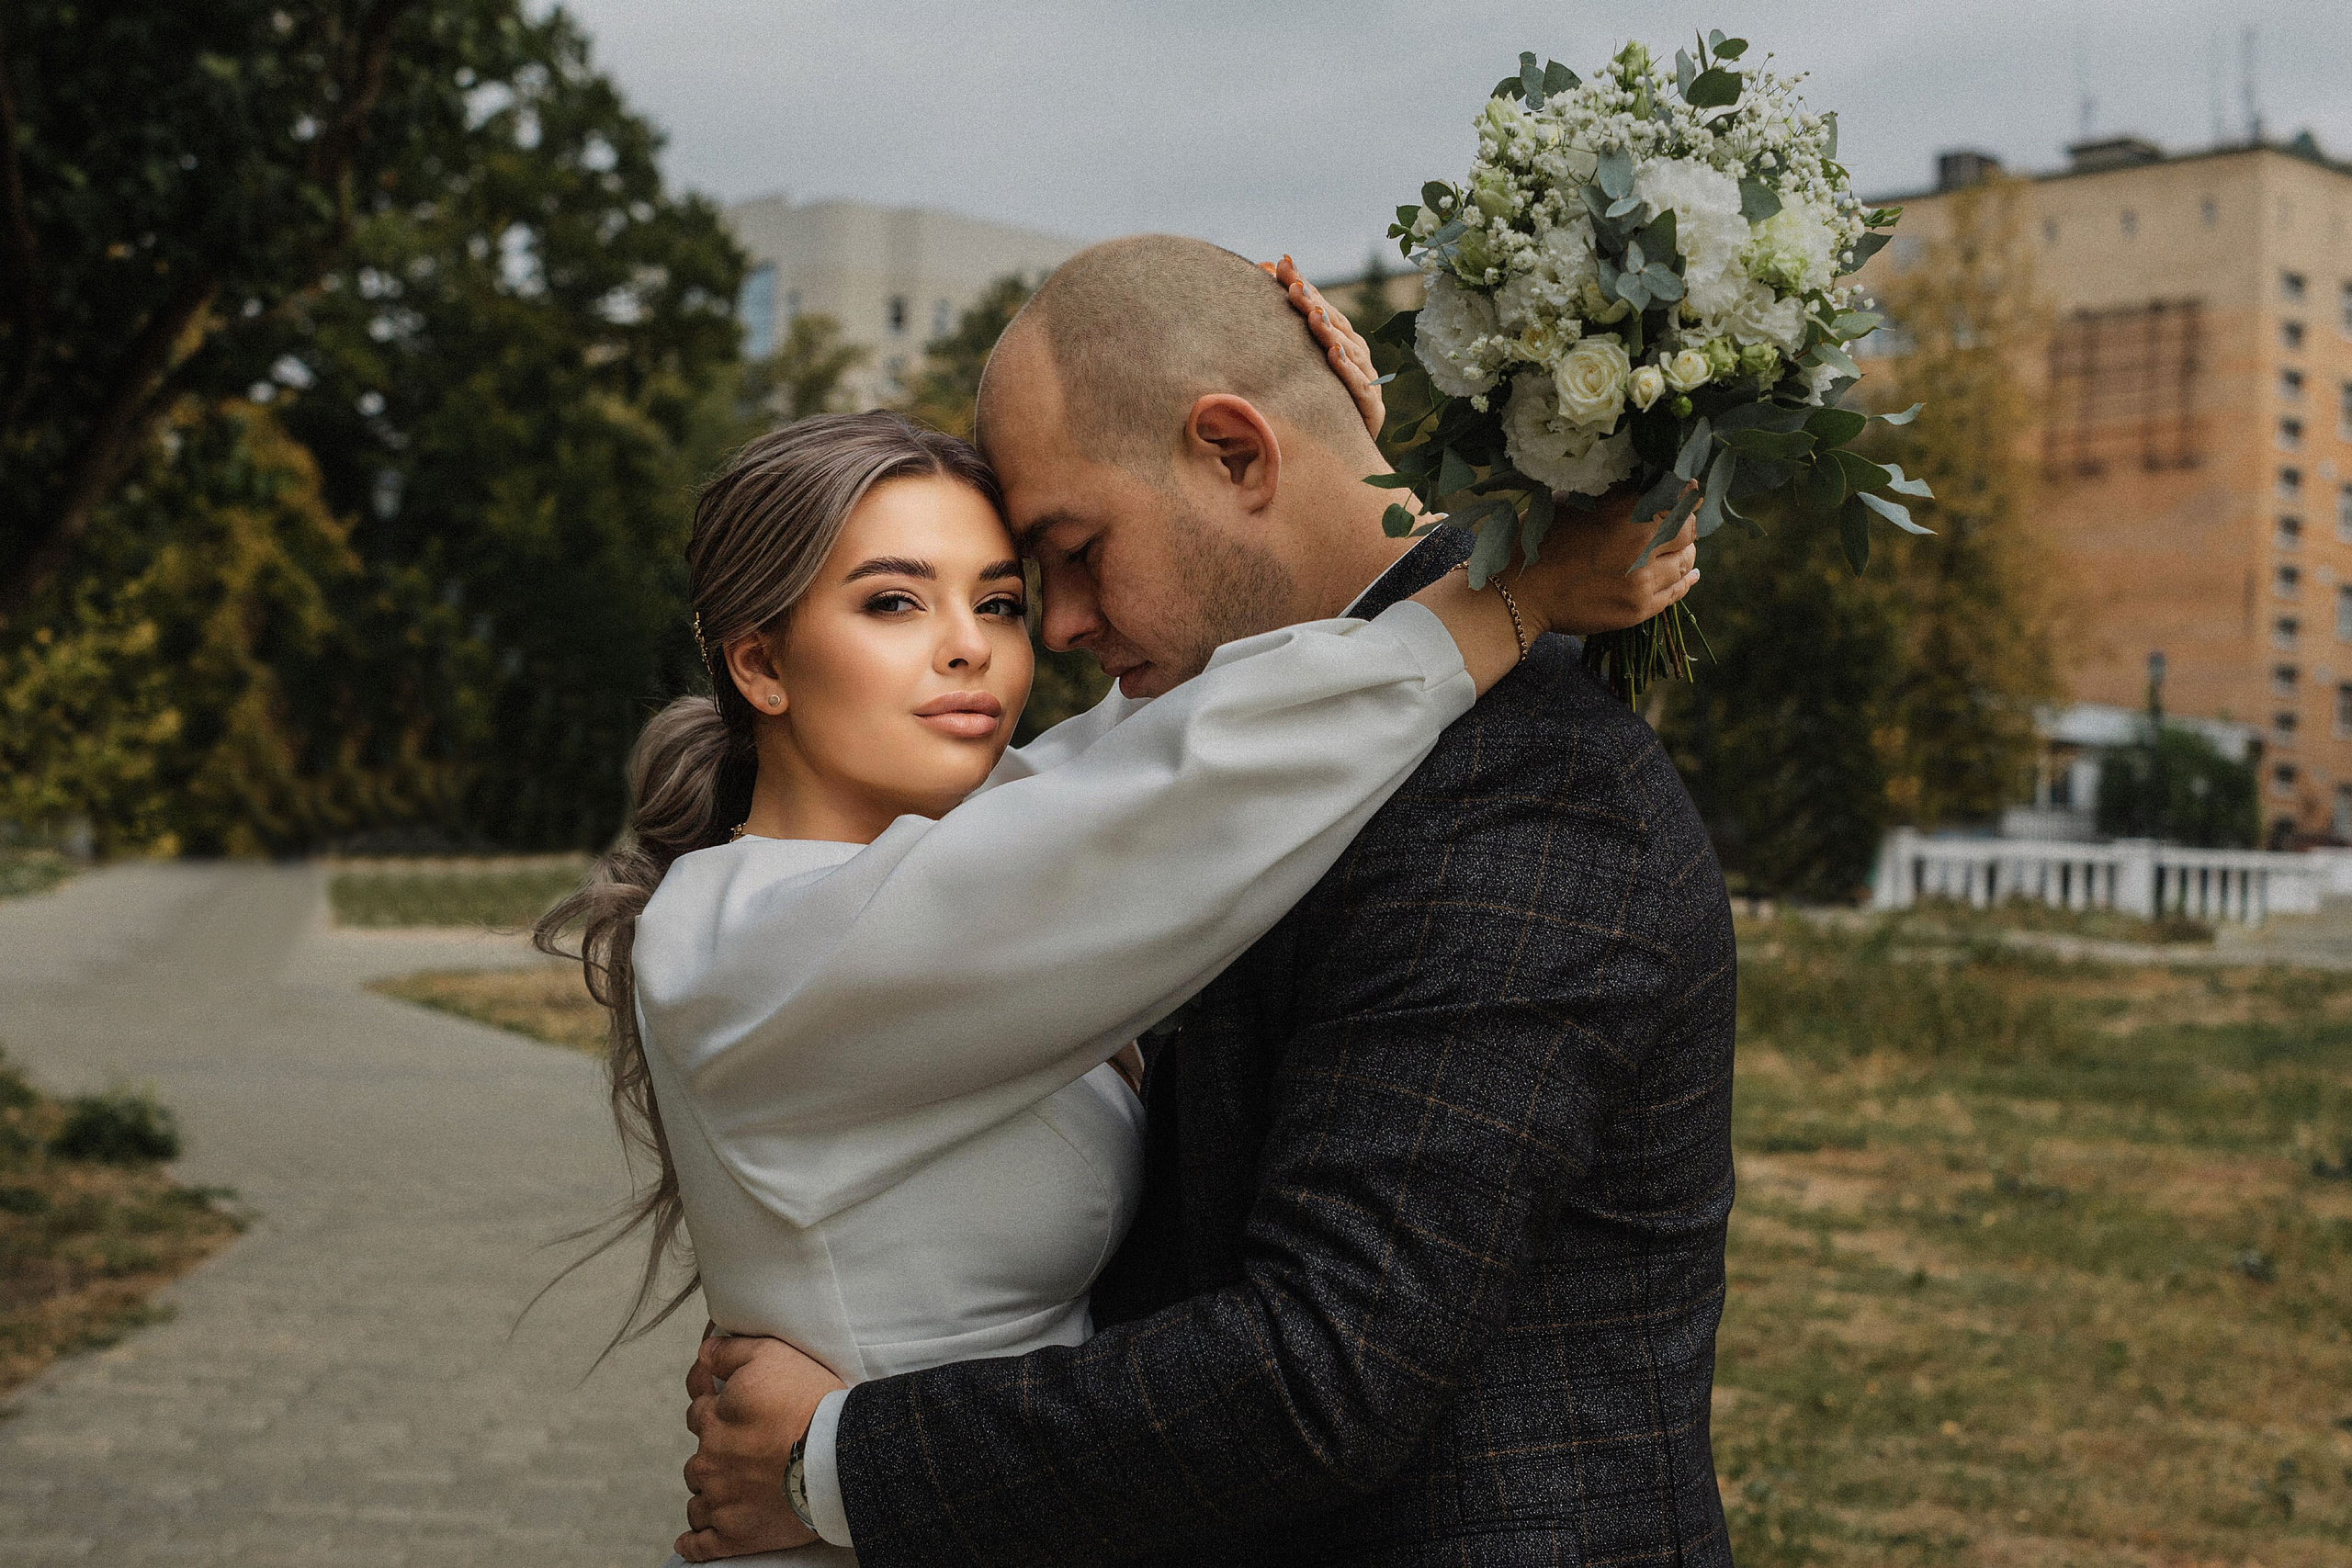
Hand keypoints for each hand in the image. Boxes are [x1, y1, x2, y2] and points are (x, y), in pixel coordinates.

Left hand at [675, 1335, 844, 1562]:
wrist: (840, 1458)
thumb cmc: (811, 1403)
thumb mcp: (771, 1355)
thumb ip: (730, 1351)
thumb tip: (704, 1351)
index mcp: (715, 1418)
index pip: (698, 1409)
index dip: (713, 1405)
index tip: (726, 1409)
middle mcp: (710, 1459)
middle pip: (698, 1457)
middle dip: (715, 1452)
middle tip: (746, 1451)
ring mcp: (720, 1501)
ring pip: (698, 1499)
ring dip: (711, 1494)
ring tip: (735, 1491)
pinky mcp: (734, 1535)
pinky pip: (701, 1545)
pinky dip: (695, 1543)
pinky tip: (692, 1540)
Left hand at [1262, 255, 1383, 440]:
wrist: (1337, 465)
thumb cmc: (1311, 411)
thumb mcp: (1292, 373)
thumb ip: (1280, 330)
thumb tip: (1259, 271)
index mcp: (1339, 346)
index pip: (1320, 310)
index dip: (1302, 286)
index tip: (1279, 264)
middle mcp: (1356, 360)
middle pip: (1335, 325)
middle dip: (1313, 303)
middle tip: (1292, 285)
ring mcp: (1366, 385)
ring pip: (1350, 352)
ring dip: (1331, 332)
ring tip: (1313, 315)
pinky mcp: (1371, 413)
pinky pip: (1360, 389)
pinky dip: (1349, 371)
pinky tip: (1335, 355)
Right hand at [1504, 487, 1700, 638]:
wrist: (1518, 594)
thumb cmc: (1537, 543)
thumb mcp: (1568, 502)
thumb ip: (1607, 493)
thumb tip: (1635, 482)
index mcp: (1623, 508)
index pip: (1674, 494)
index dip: (1683, 491)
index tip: (1687, 488)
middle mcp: (1640, 541)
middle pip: (1687, 527)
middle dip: (1685, 523)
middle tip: (1680, 523)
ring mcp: (1642, 577)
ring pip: (1685, 560)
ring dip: (1685, 552)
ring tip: (1679, 549)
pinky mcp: (1639, 607)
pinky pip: (1677, 591)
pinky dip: (1686, 579)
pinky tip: (1688, 573)